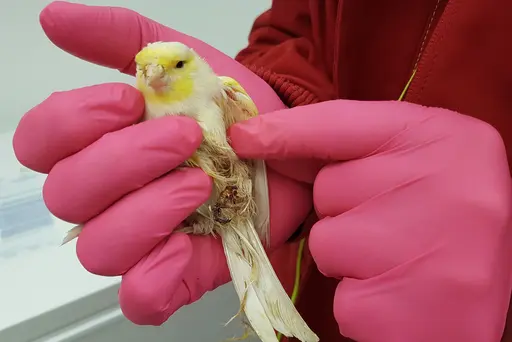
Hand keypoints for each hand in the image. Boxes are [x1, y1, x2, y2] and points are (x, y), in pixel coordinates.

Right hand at [13, 1, 312, 324]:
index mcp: (98, 145)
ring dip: (148, 211)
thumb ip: (120, 38)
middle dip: (126, 161)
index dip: (73, 123)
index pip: (42, 143)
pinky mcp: (178, 273)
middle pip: (69, 196)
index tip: (131, 100)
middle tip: (185, 137)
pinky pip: (141, 297)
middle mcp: (108, 197)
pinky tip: (191, 241)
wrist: (284, 142)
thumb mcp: (182, 60)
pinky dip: (156, 277)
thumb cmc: (227, 106)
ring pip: (100, 248)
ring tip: (202, 184)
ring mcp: (140, 240)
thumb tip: (55, 17)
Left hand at [230, 100, 511, 340]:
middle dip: (344, 211)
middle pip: (331, 187)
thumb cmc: (443, 222)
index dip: (287, 130)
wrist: (483, 298)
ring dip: (349, 259)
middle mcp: (448, 185)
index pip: (344, 123)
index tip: (243, 138)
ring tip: (398, 265)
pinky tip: (398, 296)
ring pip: (329, 242)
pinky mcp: (407, 308)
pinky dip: (360, 299)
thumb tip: (261, 140)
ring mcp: (429, 248)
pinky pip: (342, 294)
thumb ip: (354, 150)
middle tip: (392, 228)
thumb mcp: (414, 166)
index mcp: (447, 140)